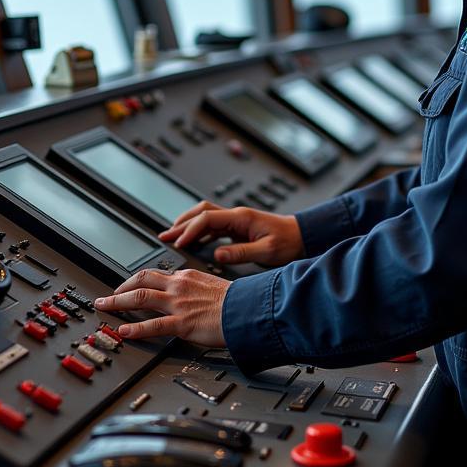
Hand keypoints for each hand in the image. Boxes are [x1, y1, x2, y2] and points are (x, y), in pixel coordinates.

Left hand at [94, 268, 228, 344]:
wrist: (249, 308)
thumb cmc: (237, 301)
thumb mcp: (212, 287)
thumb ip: (195, 290)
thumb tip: (187, 297)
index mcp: (187, 277)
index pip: (154, 274)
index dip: (135, 281)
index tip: (126, 288)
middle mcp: (179, 286)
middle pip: (141, 280)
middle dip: (119, 289)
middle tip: (107, 297)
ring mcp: (179, 304)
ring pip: (141, 298)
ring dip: (118, 303)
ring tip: (105, 309)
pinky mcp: (182, 323)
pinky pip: (153, 325)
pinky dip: (136, 328)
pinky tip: (124, 331)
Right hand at [159, 201, 303, 267]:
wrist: (303, 236)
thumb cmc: (289, 241)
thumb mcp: (267, 251)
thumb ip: (241, 253)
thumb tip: (217, 254)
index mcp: (241, 218)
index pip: (207, 218)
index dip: (190, 229)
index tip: (178, 242)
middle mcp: (236, 216)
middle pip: (201, 213)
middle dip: (181, 224)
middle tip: (164, 236)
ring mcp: (236, 220)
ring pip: (205, 217)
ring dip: (188, 226)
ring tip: (171, 238)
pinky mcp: (238, 228)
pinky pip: (213, 226)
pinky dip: (199, 233)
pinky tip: (192, 243)